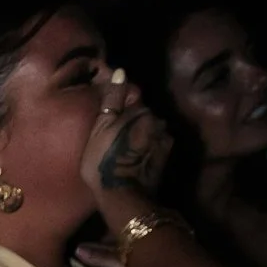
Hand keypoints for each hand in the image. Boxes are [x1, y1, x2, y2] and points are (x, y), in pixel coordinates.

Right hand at [78, 70, 167, 211]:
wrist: (124, 195)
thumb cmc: (104, 161)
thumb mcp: (100, 128)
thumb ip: (112, 99)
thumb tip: (121, 71)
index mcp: (140, 111)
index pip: (132, 99)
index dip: (121, 108)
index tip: (113, 120)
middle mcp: (157, 120)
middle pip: (144, 114)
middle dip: (135, 121)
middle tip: (119, 137)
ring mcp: (164, 138)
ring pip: (152, 128)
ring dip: (144, 134)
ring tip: (129, 148)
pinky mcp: (167, 154)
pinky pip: (158, 142)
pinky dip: (150, 146)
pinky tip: (139, 156)